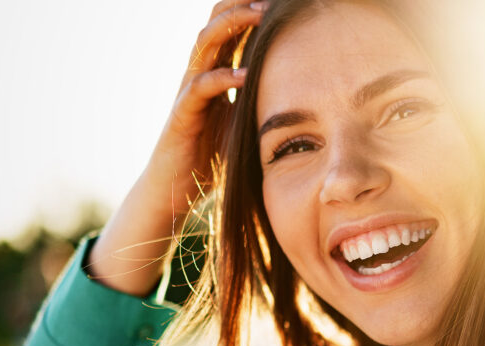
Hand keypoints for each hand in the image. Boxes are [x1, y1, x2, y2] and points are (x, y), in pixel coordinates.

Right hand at [87, 1, 266, 295]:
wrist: (178, 188)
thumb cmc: (214, 155)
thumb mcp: (247, 122)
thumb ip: (264, 102)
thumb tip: (306, 96)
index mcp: (217, 71)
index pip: (233, 28)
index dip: (251, 8)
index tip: (282, 0)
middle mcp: (200, 73)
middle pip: (217, 23)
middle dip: (241, 3)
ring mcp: (189, 91)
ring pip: (205, 45)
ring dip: (231, 26)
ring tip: (258, 15)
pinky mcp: (183, 115)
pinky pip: (200, 88)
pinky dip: (222, 78)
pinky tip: (245, 75)